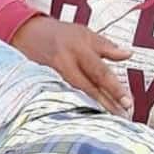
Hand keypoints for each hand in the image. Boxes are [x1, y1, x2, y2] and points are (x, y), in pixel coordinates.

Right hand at [11, 16, 132, 115]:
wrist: (26, 33)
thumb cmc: (60, 34)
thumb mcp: (85, 34)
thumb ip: (107, 46)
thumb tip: (128, 54)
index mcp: (79, 49)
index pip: (100, 72)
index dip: (115, 88)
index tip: (128, 102)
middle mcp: (65, 63)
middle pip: (89, 88)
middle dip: (106, 103)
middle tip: (122, 116)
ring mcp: (52, 75)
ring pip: (75, 95)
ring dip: (93, 107)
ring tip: (107, 119)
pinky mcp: (42, 83)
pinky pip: (61, 97)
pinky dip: (75, 106)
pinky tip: (84, 115)